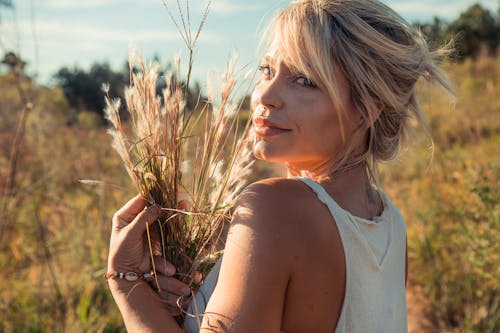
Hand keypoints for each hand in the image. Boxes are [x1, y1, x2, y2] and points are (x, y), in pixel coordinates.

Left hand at [107, 195, 190, 314]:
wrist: (128, 275)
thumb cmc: (122, 254)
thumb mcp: (129, 236)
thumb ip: (142, 220)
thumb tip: (157, 206)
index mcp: (125, 216)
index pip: (140, 200)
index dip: (153, 195)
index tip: (166, 191)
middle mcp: (137, 220)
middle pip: (154, 207)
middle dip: (167, 202)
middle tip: (179, 198)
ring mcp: (148, 228)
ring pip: (162, 216)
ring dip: (173, 211)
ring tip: (184, 205)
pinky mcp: (157, 238)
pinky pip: (167, 228)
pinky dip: (175, 224)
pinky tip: (182, 219)